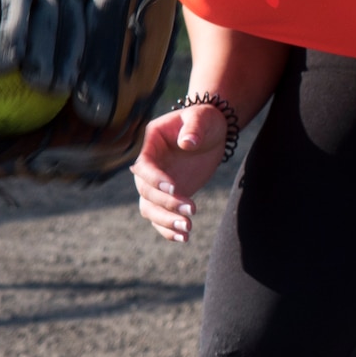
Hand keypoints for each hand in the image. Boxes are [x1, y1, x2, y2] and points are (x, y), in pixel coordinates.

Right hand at [132, 101, 230, 242]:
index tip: (174, 188)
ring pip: (150, 209)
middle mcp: (148, 166)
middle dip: (166, 204)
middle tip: (192, 210)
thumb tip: (188, 142)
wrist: (211, 132)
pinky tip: (184, 238)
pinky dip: (169, 230)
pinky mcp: (168, 198)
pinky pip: (161, 218)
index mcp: (150, 144)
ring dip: (166, 222)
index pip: (144, 166)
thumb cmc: (205, 120)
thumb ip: (194, 128)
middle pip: (146, 192)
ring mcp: (157, 184)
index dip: (155, 179)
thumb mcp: (201, 118)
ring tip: (188, 229)